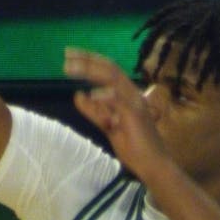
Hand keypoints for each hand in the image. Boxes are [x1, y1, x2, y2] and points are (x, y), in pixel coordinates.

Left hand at [64, 47, 168, 177]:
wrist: (154, 166)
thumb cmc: (135, 148)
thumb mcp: (108, 127)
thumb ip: (94, 111)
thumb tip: (78, 95)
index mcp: (127, 95)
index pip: (108, 71)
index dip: (90, 61)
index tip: (70, 55)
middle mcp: (133, 94)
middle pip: (109, 69)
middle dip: (87, 59)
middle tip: (66, 53)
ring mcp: (135, 103)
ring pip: (112, 78)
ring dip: (90, 70)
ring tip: (70, 67)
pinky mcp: (136, 115)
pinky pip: (119, 100)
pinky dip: (105, 95)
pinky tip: (90, 94)